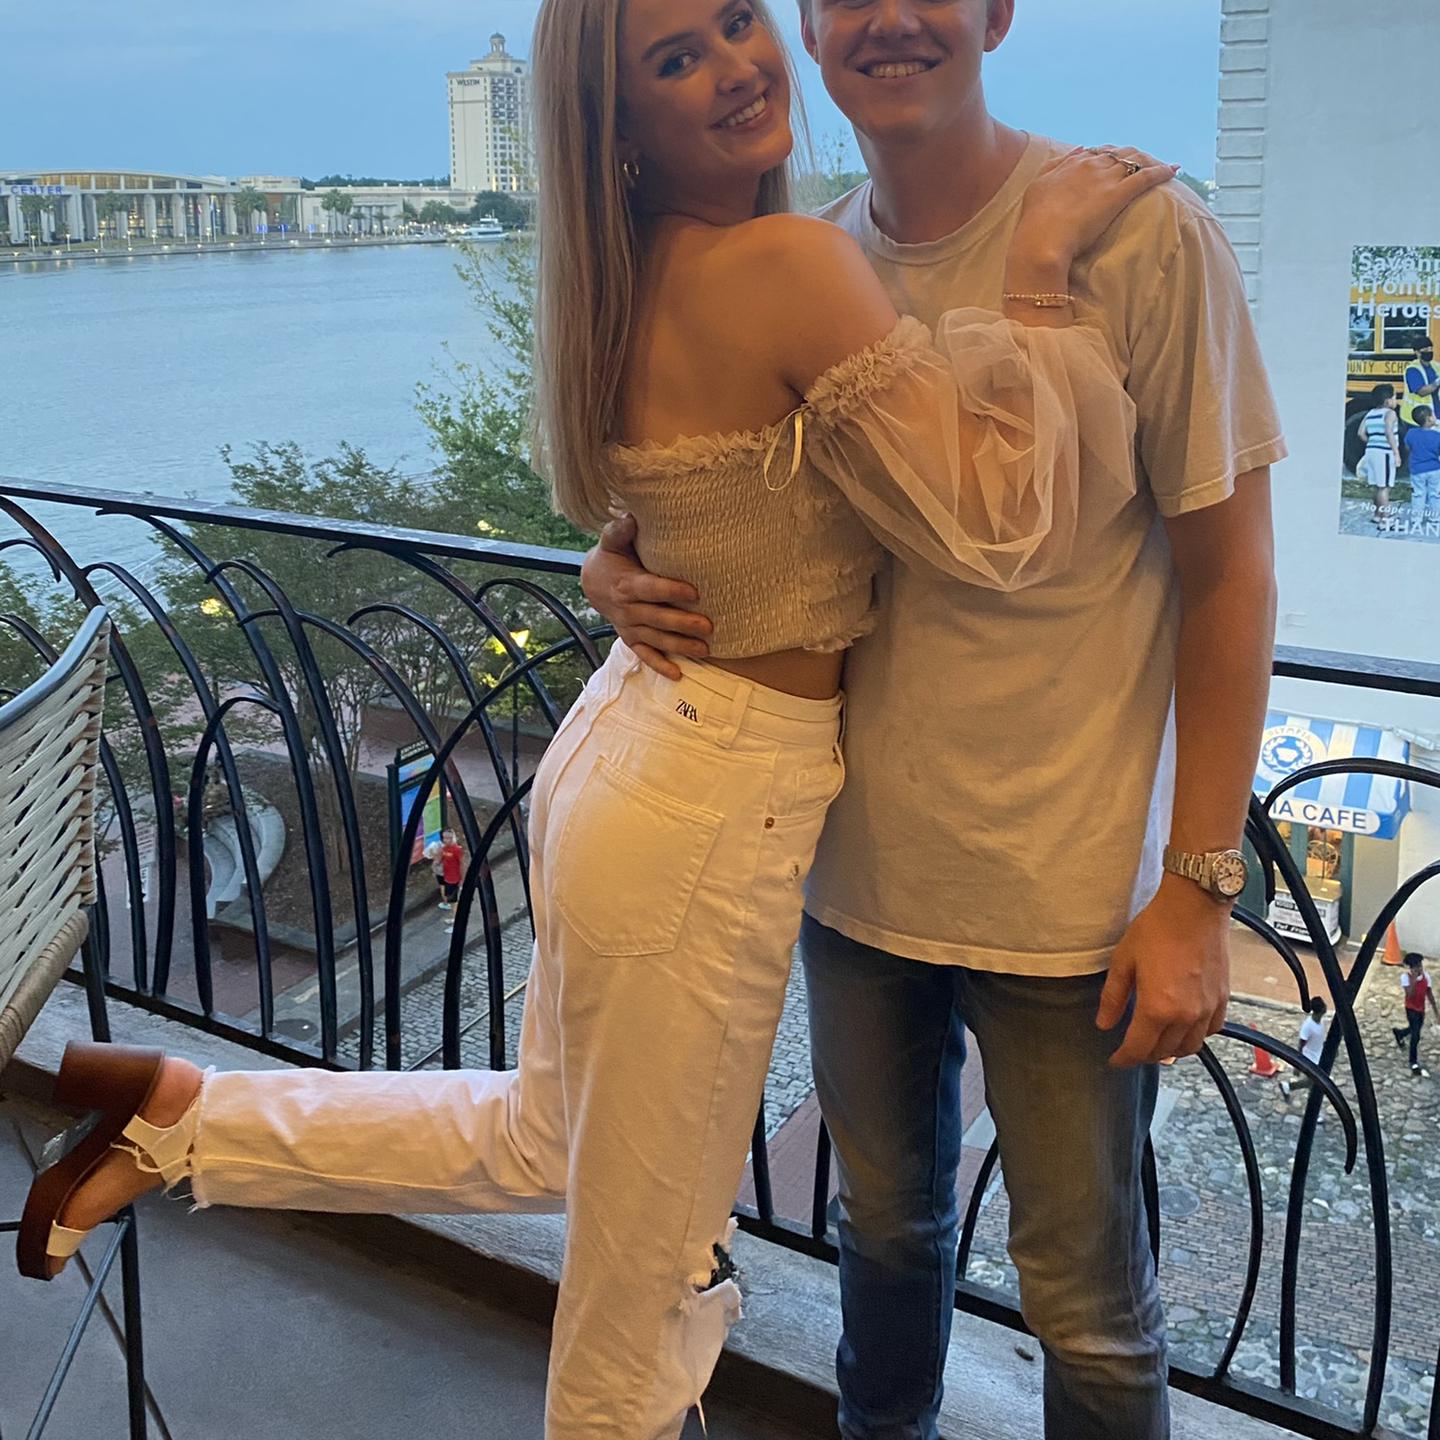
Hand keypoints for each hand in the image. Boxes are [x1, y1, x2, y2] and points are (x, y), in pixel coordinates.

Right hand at [579, 515, 711, 680]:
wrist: (593, 582)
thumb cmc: (612, 557)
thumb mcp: (612, 541)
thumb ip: (620, 530)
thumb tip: (631, 516)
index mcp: (627, 584)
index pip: (651, 589)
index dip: (671, 591)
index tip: (695, 592)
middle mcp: (628, 609)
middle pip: (658, 618)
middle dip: (683, 623)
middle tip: (709, 626)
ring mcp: (630, 627)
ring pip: (656, 639)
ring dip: (679, 645)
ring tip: (704, 649)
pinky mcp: (631, 638)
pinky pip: (645, 655)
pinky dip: (659, 665)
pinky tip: (678, 674)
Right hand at [1009, 146, 1178, 280]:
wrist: (1041, 240)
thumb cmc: (1034, 221)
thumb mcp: (1038, 186)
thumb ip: (1056, 165)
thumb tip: (1080, 149)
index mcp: (1072, 164)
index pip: (1097, 153)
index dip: (1108, 155)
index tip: (1115, 161)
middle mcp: (1091, 166)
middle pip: (1119, 154)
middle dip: (1131, 156)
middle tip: (1142, 163)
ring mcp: (1106, 179)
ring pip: (1134, 161)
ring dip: (1148, 161)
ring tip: (1159, 165)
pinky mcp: (1118, 195)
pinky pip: (1146, 177)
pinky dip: (1162, 171)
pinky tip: (1174, 170)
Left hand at [1097, 877, 1230, 1067]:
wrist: (1194, 908)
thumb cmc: (1157, 929)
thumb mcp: (1123, 961)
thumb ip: (1113, 998)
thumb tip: (1104, 1024)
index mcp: (1157, 1008)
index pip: (1138, 1048)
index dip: (1124, 1059)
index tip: (1115, 1061)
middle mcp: (1185, 1015)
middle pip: (1164, 1052)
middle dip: (1144, 1055)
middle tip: (1131, 1049)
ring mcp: (1207, 1008)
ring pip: (1190, 1047)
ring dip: (1170, 1050)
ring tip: (1156, 1042)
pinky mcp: (1222, 998)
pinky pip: (1210, 1030)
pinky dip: (1195, 1036)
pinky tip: (1184, 1027)